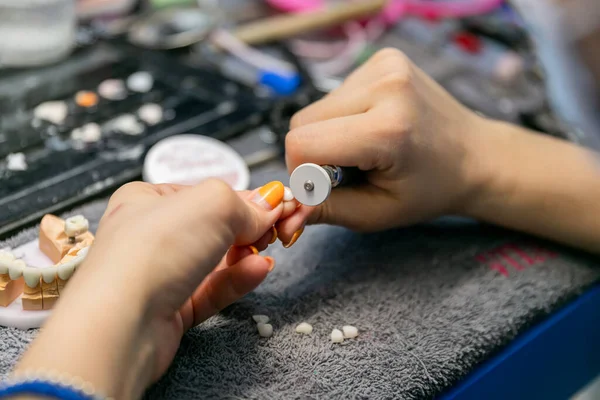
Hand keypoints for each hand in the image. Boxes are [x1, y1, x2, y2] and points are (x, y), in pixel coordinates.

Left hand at [15, 179, 295, 398]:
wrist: (121, 320)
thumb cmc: (152, 249)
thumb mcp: (212, 203)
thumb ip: (245, 203)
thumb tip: (269, 205)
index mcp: (149, 200)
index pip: (206, 195)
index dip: (245, 198)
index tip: (279, 203)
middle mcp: (152, 236)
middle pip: (214, 228)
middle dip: (250, 228)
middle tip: (280, 228)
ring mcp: (161, 274)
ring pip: (216, 261)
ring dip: (247, 254)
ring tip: (271, 249)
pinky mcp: (171, 309)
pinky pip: (212, 290)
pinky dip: (237, 279)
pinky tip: (259, 270)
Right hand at [283, 48, 489, 231]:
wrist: (474, 156)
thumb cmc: (429, 189)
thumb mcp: (377, 213)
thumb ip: (326, 210)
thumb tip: (285, 208)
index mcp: (387, 129)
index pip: (302, 143)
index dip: (302, 171)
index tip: (324, 187)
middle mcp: (386, 86)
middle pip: (303, 122)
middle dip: (314, 152)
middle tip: (348, 169)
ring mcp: (385, 65)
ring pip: (317, 107)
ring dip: (330, 133)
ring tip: (366, 147)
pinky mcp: (384, 58)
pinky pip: (337, 93)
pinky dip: (344, 115)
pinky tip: (373, 125)